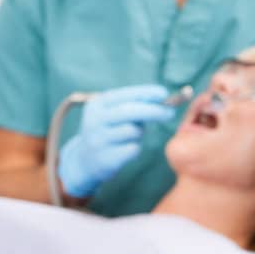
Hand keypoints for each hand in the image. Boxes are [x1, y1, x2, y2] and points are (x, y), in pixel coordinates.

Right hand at [57, 84, 174, 198]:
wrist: (85, 160)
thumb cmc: (108, 131)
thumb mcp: (112, 114)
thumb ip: (132, 106)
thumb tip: (163, 100)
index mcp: (96, 104)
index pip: (124, 94)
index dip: (144, 92)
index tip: (163, 93)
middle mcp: (94, 120)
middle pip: (129, 111)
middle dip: (153, 110)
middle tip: (169, 113)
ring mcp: (98, 139)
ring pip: (132, 131)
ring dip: (139, 133)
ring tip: (130, 136)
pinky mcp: (105, 158)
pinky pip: (133, 149)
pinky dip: (135, 148)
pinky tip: (125, 149)